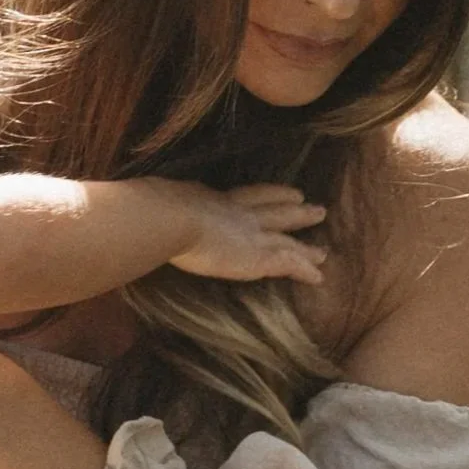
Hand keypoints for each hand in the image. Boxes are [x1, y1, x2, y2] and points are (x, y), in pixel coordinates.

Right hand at [169, 183, 327, 284]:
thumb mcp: (162, 203)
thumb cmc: (157, 212)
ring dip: (305, 245)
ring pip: (288, 239)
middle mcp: (241, 214)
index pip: (249, 196)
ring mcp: (253, 235)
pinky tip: (318, 276)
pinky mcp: (260, 257)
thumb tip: (145, 207)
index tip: (287, 192)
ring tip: (323, 251)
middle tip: (314, 206)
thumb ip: (163, 205)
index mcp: (215, 200)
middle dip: (294, 210)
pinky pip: (290, 264)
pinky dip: (305, 269)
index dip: (270, 194)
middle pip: (276, 211)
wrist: (172, 219)